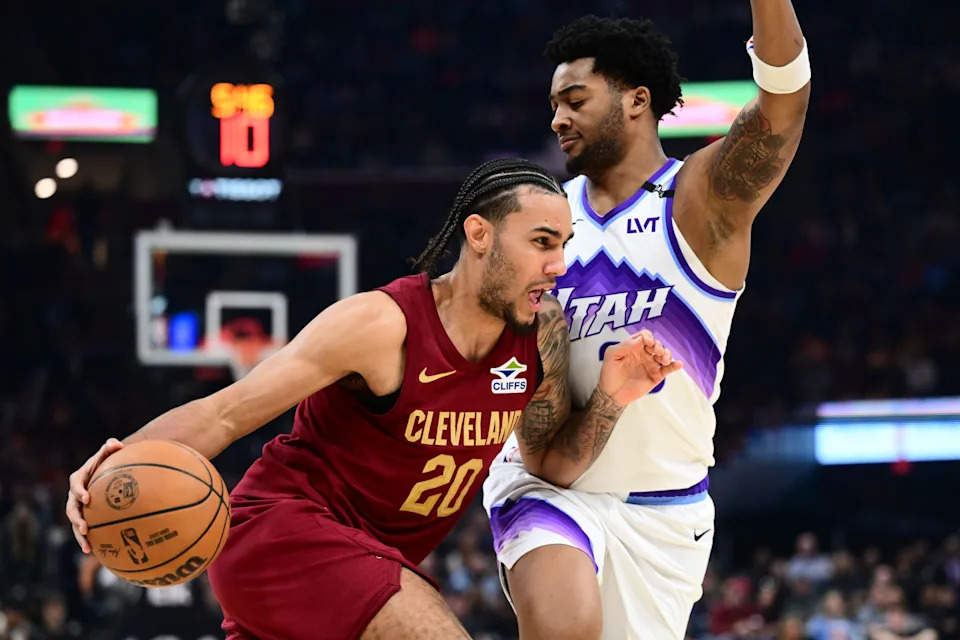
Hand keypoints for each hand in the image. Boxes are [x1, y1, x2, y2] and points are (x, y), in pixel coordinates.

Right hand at [66, 438, 123, 552]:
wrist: (104, 473)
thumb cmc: (107, 462)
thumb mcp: (106, 454)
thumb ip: (109, 448)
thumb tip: (115, 443)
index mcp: (78, 479)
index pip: (75, 485)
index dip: (79, 492)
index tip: (86, 499)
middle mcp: (74, 495)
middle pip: (71, 509)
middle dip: (76, 520)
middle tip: (85, 528)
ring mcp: (78, 508)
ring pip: (75, 523)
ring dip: (79, 536)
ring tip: (87, 547)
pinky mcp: (85, 517)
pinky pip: (85, 530)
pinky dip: (88, 540)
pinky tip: (96, 552)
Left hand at [598, 330, 682, 406]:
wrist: (612, 393)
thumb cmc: (610, 373)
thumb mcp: (612, 356)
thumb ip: (624, 346)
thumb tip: (640, 338)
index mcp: (634, 346)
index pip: (645, 336)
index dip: (648, 337)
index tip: (647, 343)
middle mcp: (644, 353)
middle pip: (656, 344)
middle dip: (658, 345)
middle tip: (657, 351)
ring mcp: (651, 364)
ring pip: (664, 355)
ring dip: (667, 354)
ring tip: (664, 360)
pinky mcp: (656, 376)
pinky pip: (668, 369)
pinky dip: (674, 366)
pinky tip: (678, 364)